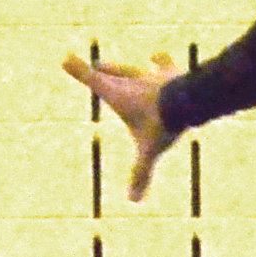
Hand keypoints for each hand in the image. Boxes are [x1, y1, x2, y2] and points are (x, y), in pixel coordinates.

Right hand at [63, 52, 179, 201]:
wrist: (190, 101)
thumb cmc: (163, 124)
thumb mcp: (148, 149)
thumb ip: (141, 172)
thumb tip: (133, 201)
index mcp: (122, 95)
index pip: (96, 81)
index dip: (81, 71)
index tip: (65, 58)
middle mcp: (136, 81)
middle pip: (117, 73)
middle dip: (106, 70)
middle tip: (97, 66)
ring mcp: (156, 76)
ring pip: (141, 69)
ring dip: (133, 68)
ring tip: (134, 61)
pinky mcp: (175, 74)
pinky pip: (165, 66)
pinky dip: (161, 62)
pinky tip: (159, 56)